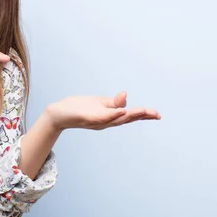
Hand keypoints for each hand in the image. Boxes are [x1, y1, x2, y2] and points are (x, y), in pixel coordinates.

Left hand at [45, 91, 160, 130]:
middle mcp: (106, 121)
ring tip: (143, 111)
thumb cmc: (79, 108)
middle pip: (126, 119)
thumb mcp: (99, 104)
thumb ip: (113, 103)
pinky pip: (102, 117)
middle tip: (156, 114)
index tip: (157, 115)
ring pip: (116, 119)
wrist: (59, 114)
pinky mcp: (88, 118)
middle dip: (141, 116)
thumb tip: (126, 95)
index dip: (143, 115)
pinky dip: (112, 115)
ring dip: (130, 115)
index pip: (129, 116)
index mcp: (110, 117)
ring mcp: (97, 121)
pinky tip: (121, 111)